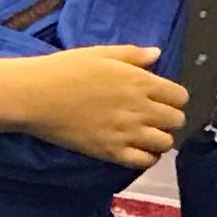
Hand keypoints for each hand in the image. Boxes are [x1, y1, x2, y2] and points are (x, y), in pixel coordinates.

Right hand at [0, 46, 185, 168]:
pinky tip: (136, 149)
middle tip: (153, 117)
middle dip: (169, 119)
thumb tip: (157, 54)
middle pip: (176, 121)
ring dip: (159, 139)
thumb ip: (133, 55)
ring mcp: (126, 133)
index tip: (161, 99)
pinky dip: (146, 157)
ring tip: (145, 135)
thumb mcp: (101, 53)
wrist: (36, 96)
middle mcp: (139, 109)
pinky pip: (144, 162)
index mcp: (140, 81)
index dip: (173, 98)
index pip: (180, 96)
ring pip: (165, 144)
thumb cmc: (65, 70)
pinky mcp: (111, 152)